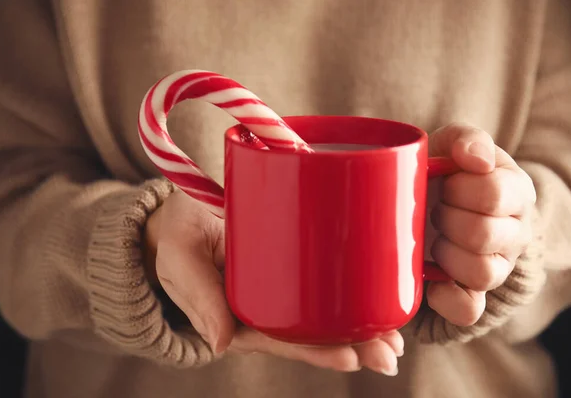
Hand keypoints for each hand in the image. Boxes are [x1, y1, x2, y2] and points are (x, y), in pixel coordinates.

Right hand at [144, 189, 403, 374]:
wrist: (176, 213)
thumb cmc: (175, 235)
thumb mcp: (180, 260)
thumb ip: (198, 295)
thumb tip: (222, 344)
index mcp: (238, 315)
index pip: (283, 340)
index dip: (317, 351)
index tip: (352, 356)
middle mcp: (263, 308)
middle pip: (310, 335)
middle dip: (352, 347)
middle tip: (390, 354)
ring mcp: (276, 290)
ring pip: (320, 316)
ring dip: (359, 329)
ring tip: (395, 340)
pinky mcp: (285, 266)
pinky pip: (317, 287)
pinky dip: (348, 297)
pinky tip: (378, 301)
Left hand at [426, 123, 535, 325]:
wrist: (428, 203)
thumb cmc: (441, 172)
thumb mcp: (450, 145)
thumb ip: (465, 139)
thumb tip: (476, 159)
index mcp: (515, 192)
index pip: (495, 194)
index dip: (458, 188)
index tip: (444, 182)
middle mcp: (515, 233)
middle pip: (484, 234)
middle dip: (447, 218)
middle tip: (435, 209)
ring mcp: (497, 267)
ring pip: (481, 273)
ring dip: (445, 252)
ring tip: (434, 237)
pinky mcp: (473, 295)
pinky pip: (468, 309)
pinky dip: (445, 297)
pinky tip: (430, 276)